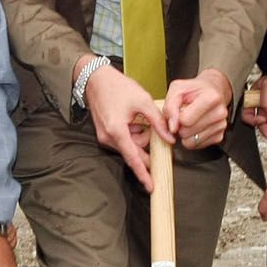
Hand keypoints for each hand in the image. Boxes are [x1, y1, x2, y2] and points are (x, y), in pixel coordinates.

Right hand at [81, 61, 164, 189]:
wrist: (96, 79)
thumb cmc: (118, 87)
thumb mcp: (143, 101)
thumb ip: (157, 121)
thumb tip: (169, 139)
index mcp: (117, 131)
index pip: (133, 158)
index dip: (143, 173)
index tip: (151, 187)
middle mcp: (108, 138)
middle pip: (134, 151)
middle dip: (146, 143)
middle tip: (153, 128)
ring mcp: (105, 137)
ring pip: (131, 144)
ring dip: (140, 134)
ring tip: (139, 116)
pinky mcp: (105, 133)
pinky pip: (125, 139)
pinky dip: (133, 131)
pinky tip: (133, 117)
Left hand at [163, 69, 233, 150]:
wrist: (212, 90)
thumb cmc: (194, 90)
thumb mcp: (177, 89)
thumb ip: (170, 106)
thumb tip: (172, 127)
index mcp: (211, 98)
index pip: (185, 120)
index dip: (176, 118)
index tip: (178, 111)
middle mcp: (220, 112)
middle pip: (187, 132)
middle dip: (180, 126)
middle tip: (183, 116)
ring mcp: (221, 126)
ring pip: (192, 142)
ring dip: (185, 134)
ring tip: (189, 121)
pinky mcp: (219, 136)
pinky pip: (198, 145)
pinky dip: (192, 138)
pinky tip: (195, 126)